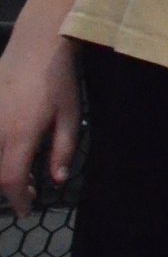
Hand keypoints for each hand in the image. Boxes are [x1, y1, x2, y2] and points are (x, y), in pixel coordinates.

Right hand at [0, 33, 81, 218]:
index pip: (11, 180)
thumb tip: (57, 180)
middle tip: (26, 194)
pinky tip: (7, 153)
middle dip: (7, 190)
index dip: (18, 200)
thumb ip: (63, 150)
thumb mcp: (71, 116)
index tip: (26, 210)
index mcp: (19, 136)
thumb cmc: (58, 80)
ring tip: (17, 176)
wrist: (35, 45)